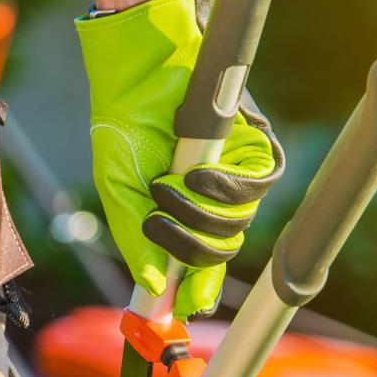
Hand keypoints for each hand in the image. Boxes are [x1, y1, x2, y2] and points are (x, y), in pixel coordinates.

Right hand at [77, 0, 282, 318]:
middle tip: (158, 224)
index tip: (188, 307)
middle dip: (190, 248)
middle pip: (223, 249)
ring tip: (167, 188)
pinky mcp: (253, 145)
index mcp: (183, 212)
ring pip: (240, 222)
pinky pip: (257, 185)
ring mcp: (235, 172)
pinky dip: (225, 188)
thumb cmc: (124, 124)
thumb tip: (152, 284)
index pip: (202, 261)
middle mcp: (213, 198)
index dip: (200, 289)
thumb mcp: (119, 190)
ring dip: (200, 214)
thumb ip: (135, 237)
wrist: (138, 70)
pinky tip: (195, 176)